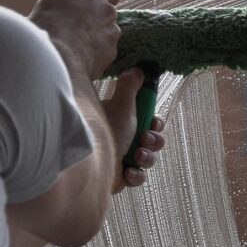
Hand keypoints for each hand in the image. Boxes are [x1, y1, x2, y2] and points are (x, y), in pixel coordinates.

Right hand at [29, 0, 122, 79]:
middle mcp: (107, 10)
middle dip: (96, 16)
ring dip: (96, 33)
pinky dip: (96, 50)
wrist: (56, 57)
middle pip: (107, 11)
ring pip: (107, 30)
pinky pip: (106, 48)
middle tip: (75, 23)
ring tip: (74, 41)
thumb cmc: (48, 25)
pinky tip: (79, 53)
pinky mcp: (112, 51)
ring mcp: (112, 31)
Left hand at [101, 68, 166, 192]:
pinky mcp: (121, 177)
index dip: (156, 123)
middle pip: (154, 140)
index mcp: (125, 122)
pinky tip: (128, 171)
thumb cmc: (104, 132)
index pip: (149, 121)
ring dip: (147, 157)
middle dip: (154, 141)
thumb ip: (131, 86)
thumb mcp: (121, 106)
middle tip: (144, 139)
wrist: (90, 165)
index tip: (153, 122)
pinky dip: (137, 175)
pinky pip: (139, 177)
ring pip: (149, 159)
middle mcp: (125, 139)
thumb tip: (136, 69)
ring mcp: (123, 159)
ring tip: (137, 156)